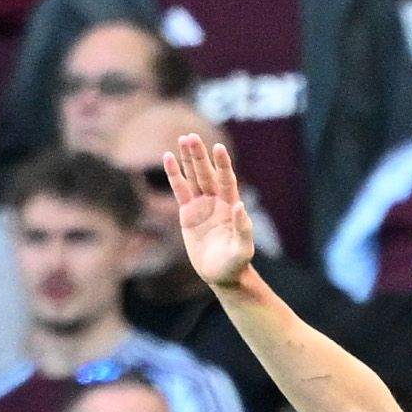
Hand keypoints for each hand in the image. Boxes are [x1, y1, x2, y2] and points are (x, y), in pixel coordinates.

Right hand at [163, 135, 257, 289]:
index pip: (227, 180)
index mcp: (231, 206)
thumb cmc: (235, 263)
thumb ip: (243, 229)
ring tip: (183, 138)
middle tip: (191, 137)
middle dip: (199, 156)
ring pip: (193, 177)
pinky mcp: (187, 212)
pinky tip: (168, 157)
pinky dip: (174, 174)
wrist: (221, 274)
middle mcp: (217, 201)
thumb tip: (239, 206)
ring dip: (188, 159)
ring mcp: (201, 205)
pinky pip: (179, 190)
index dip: (222, 165)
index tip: (218, 148)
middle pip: (207, 173)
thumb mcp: (242, 250)